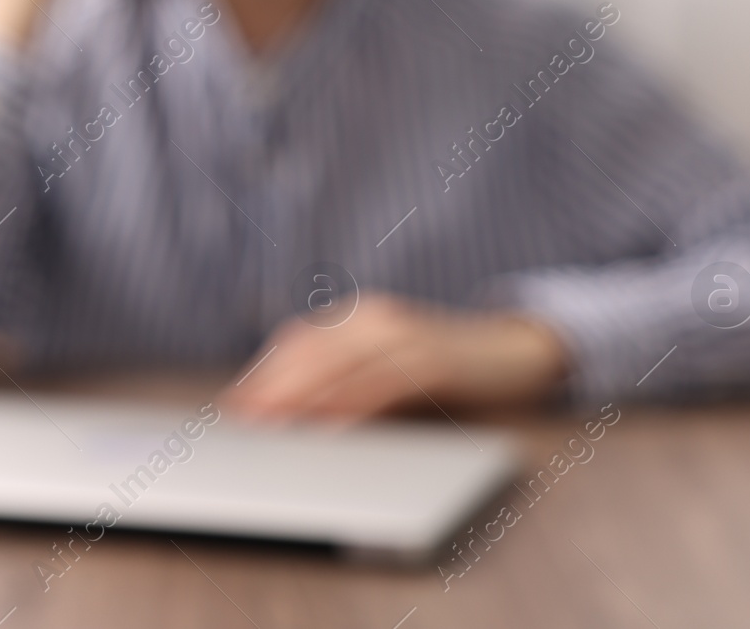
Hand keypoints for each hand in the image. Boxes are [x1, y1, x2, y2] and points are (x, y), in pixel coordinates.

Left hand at [221, 294, 568, 423]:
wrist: (519, 350)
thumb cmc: (447, 370)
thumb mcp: (388, 373)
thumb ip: (345, 384)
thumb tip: (288, 417)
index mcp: (357, 320)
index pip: (295, 347)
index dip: (261, 378)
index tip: (229, 413)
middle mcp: (374, 318)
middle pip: (308, 353)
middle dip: (269, 391)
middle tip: (238, 427)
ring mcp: (405, 334)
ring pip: (338, 366)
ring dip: (299, 400)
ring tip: (269, 431)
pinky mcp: (435, 358)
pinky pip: (382, 384)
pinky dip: (351, 407)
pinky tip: (329, 430)